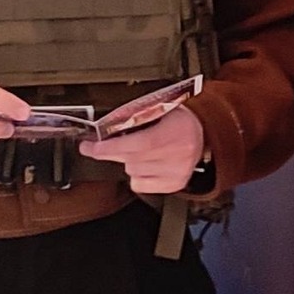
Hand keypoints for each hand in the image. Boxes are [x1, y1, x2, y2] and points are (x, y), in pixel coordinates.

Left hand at [81, 106, 206, 194]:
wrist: (202, 133)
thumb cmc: (179, 119)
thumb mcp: (161, 109)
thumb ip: (136, 118)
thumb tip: (106, 128)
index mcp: (175, 132)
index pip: (139, 144)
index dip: (112, 147)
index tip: (92, 147)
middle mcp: (178, 154)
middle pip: (132, 159)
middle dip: (112, 151)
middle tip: (102, 145)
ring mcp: (177, 172)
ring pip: (132, 172)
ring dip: (129, 161)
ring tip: (141, 150)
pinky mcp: (174, 184)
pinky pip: (140, 185)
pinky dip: (137, 175)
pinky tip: (146, 164)